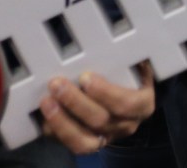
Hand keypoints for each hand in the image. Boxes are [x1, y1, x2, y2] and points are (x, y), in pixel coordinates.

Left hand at [40, 62, 155, 154]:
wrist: (128, 103)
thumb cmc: (130, 78)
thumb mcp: (137, 66)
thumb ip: (130, 57)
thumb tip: (119, 40)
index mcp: (142, 105)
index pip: (126, 104)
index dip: (105, 93)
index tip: (85, 77)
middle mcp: (125, 126)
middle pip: (100, 120)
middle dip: (75, 103)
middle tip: (56, 84)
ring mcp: (105, 139)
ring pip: (83, 141)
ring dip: (62, 121)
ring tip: (46, 102)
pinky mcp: (87, 145)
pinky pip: (69, 144)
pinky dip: (55, 131)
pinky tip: (44, 116)